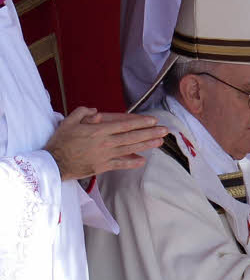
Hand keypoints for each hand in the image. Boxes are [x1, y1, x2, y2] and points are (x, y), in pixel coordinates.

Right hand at [46, 107, 167, 180]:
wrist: (55, 162)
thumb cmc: (61, 141)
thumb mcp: (70, 121)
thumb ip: (84, 113)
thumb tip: (97, 112)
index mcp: (99, 130)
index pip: (125, 125)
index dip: (140, 123)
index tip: (153, 121)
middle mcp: (106, 142)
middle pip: (132, 137)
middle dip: (150, 133)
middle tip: (165, 130)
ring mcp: (106, 155)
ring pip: (130, 149)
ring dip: (147, 145)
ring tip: (160, 142)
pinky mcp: (103, 166)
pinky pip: (121, 164)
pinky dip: (132, 163)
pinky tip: (143, 160)